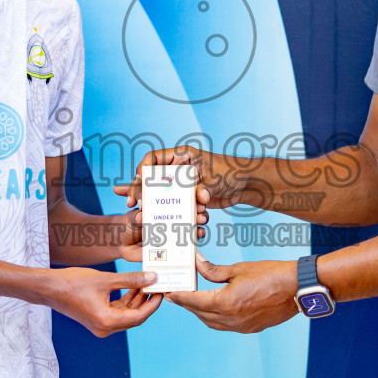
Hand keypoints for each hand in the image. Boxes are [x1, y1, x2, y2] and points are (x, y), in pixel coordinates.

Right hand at [43, 267, 162, 336]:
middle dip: (147, 302)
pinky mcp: (97, 320)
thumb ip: (131, 280)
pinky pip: (117, 313)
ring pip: (127, 315)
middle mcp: (105, 328)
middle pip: (135, 318)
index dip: (153, 304)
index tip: (162, 290)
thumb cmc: (74, 283)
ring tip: (147, 283)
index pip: (139, 316)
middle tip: (158, 286)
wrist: (49, 288)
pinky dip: (126, 302)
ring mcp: (100, 326)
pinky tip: (133, 287)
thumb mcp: (105, 279)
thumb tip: (153, 278)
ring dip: (137, 301)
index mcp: (107, 321)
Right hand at [113, 145, 261, 213]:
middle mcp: (178, 169)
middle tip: (131, 203)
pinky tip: (159, 221)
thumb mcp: (216, 178)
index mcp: (182, 156)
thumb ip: (205, 187)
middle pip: (150, 178)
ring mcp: (181, 184)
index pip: (153, 158)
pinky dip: (168, 212)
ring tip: (140, 214)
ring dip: (153, 204)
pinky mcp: (187, 197)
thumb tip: (199, 197)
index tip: (139, 181)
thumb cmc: (232, 173)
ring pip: (159, 193)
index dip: (142, 169)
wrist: (245, 185)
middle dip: (139, 190)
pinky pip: (172, 204)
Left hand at [167, 254, 299, 332]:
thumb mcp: (238, 269)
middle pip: (199, 313)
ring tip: (194, 299)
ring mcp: (240, 327)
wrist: (296, 289)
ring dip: (200, 312)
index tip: (168, 293)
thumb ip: (214, 270)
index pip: (194, 301)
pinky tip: (214, 307)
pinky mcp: (249, 328)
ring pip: (210, 322)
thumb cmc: (270, 274)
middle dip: (187, 304)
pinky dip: (214, 317)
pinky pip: (224, 325)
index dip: (179, 297)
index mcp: (226, 302)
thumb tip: (197, 263)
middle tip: (177, 294)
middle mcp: (230, 319)